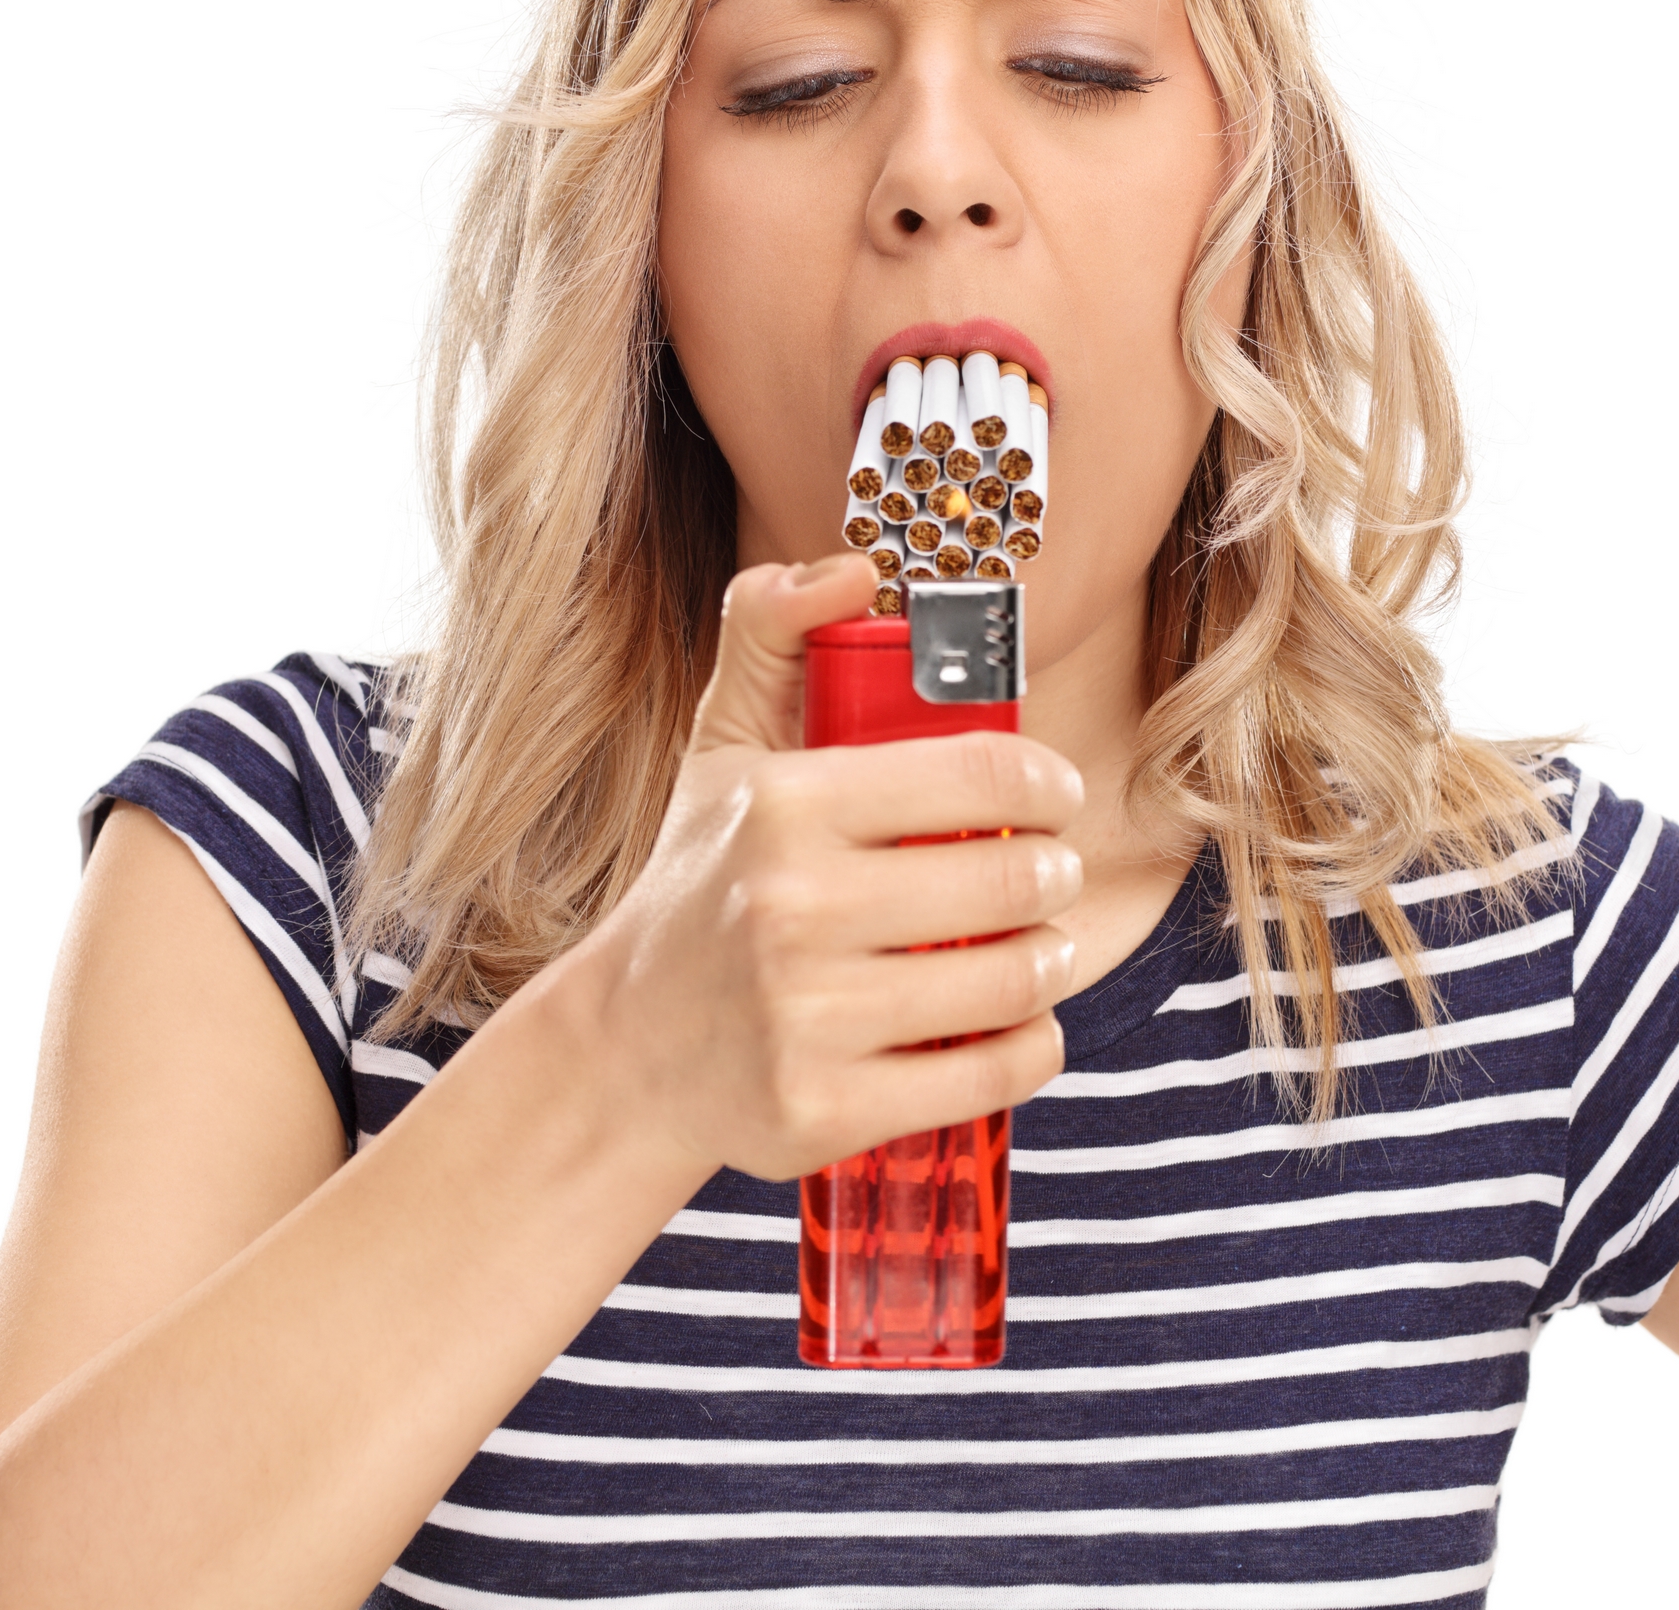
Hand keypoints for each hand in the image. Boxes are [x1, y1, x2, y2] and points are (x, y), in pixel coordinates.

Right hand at [569, 553, 1084, 1181]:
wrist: (624, 1051)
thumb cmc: (699, 885)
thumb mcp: (721, 747)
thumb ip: (772, 629)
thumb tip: (854, 567)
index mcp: (783, 806)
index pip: (980, 772)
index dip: (1045, 780)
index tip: (1054, 794)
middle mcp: (792, 910)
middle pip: (1013, 881)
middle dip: (1053, 874)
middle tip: (1047, 876)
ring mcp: (808, 1019)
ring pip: (1015, 980)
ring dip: (1051, 959)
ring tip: (1038, 946)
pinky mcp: (827, 1111)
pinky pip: (995, 1073)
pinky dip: (1030, 1045)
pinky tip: (1015, 1022)